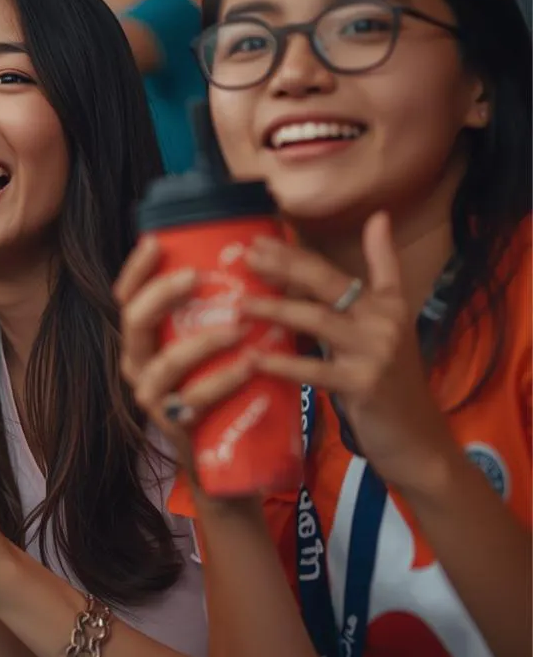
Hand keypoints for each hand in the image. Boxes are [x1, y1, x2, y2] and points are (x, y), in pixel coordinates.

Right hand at [114, 237, 258, 453]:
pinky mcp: (175, 425)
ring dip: (201, 341)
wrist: (227, 457)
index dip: (136, 268)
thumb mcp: (214, 343)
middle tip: (197, 277)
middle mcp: (137, 364)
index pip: (126, 296)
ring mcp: (152, 397)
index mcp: (143, 339)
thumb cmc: (223, 386)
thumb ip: (223, 305)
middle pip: (134, 321)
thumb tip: (261, 250)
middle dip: (162, 294)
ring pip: (164, 363)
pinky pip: (195, 399)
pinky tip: (250, 365)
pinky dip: (223, 380)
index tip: (157, 241)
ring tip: (238, 328)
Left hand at [237, 213, 456, 492]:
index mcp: (386, 303)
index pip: (335, 269)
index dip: (298, 252)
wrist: (416, 437)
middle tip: (246, 255)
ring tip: (241, 302)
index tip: (261, 238)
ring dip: (277, 308)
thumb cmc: (388, 380)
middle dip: (284, 266)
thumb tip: (377, 219)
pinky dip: (282, 362)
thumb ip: (379, 275)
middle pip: (325, 283)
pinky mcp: (362, 384)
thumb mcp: (385, 327)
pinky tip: (254, 358)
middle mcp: (383, 320)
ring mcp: (374, 351)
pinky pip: (313, 369)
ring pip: (317, 319)